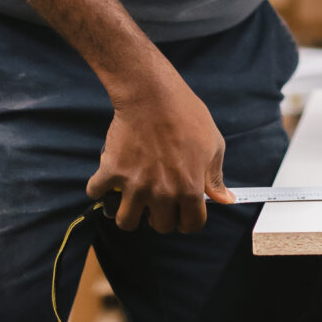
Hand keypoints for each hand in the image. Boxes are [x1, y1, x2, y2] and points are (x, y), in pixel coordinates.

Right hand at [85, 62, 235, 233]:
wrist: (152, 95)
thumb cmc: (187, 115)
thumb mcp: (213, 145)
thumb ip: (215, 177)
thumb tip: (226, 199)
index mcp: (190, 188)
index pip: (191, 225)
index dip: (188, 220)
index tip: (182, 212)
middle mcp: (162, 193)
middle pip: (160, 226)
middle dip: (160, 217)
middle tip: (157, 201)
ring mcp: (135, 185)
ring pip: (126, 222)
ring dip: (129, 213)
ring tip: (132, 199)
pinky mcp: (112, 171)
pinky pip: (96, 193)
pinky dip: (98, 189)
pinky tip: (106, 180)